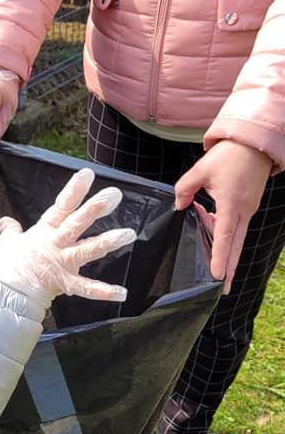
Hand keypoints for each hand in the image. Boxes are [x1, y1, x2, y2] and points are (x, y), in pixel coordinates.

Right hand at [0, 167, 136, 303]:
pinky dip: (104, 292)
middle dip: (95, 208)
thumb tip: (5, 221)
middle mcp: (55, 244)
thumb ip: (11, 230)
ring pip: (88, 250)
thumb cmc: (5, 267)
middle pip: (77, 222)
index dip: (74, 190)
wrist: (3, 292)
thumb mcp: (7, 243)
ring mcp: (62, 263)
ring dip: (108, 242)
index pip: (61, 206)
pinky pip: (86, 288)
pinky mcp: (65, 283)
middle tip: (114, 195)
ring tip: (128, 234)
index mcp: (44, 232)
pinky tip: (122, 293)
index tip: (87, 174)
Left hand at [174, 140, 270, 293]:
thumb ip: (184, 189)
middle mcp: (243, 211)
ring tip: (218, 273)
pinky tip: (210, 233)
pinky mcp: (247, 207)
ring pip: (237, 239)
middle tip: (224, 290)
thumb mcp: (201, 169)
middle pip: (235, 247)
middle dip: (230, 270)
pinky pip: (236, 227)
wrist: (255, 143)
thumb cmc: (230, 155)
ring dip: (227, 254)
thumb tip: (179, 205)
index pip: (224, 237)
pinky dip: (225, 236)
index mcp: (232, 204)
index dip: (220, 258)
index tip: (218, 276)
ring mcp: (248, 210)